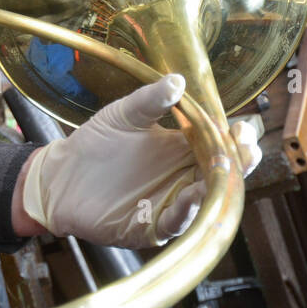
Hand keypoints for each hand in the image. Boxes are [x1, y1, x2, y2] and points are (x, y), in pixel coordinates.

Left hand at [15, 73, 259, 248]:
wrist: (59, 175)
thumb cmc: (95, 144)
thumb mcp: (123, 115)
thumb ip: (150, 101)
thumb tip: (178, 80)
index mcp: (183, 149)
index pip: (221, 144)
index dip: (237, 137)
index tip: (242, 126)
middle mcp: (183, 177)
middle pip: (222, 174)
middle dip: (240, 163)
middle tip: (247, 149)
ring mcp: (169, 203)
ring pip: (205, 201)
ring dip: (218, 188)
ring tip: (225, 172)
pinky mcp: (149, 226)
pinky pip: (175, 223)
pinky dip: (185, 212)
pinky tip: (190, 197)